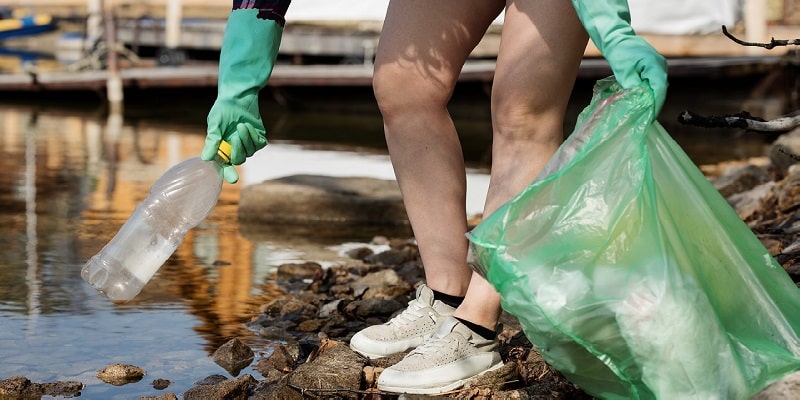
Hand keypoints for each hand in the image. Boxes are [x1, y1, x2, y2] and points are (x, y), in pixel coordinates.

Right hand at [204, 98, 265, 183]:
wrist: (237, 97)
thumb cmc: (222, 110)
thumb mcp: (215, 124)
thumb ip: (213, 141)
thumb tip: (206, 158)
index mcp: (222, 149)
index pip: (225, 165)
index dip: (228, 173)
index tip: (233, 179)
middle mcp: (235, 149)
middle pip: (239, 160)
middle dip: (238, 150)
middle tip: (234, 136)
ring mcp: (248, 145)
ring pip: (250, 151)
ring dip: (246, 139)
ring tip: (240, 125)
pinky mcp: (259, 138)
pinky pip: (259, 144)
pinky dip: (253, 135)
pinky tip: (248, 126)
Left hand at [571, 0, 667, 115]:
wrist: (617, 37)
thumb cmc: (619, 52)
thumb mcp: (623, 72)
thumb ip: (632, 87)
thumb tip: (638, 101)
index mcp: (655, 66)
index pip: (659, 90)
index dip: (655, 105)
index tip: (650, 117)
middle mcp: (661, 66)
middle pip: (660, 90)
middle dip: (653, 104)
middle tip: (645, 117)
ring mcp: (659, 66)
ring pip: (657, 86)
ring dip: (651, 98)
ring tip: (642, 111)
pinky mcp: (653, 67)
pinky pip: (654, 82)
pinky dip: (648, 91)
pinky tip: (641, 99)